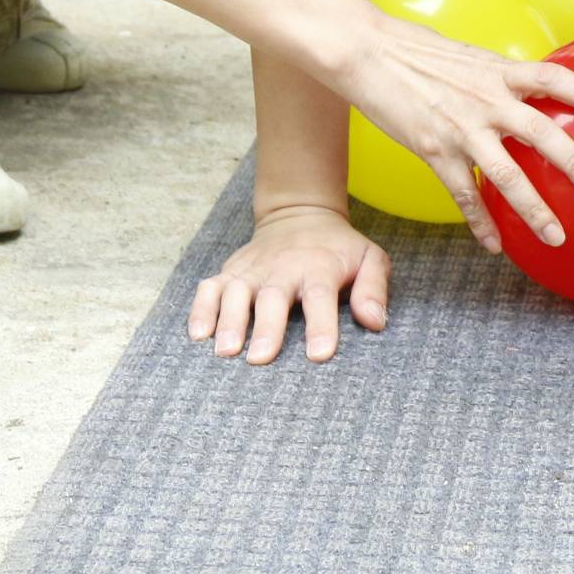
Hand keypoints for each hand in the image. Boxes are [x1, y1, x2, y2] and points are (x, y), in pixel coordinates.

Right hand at [188, 203, 389, 365]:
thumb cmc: (339, 248)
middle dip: (266, 328)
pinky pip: (209, 289)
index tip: (319, 355)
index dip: (321, 325)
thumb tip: (375, 322)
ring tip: (225, 352)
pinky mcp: (230, 272)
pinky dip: (201, 309)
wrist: (300, 213)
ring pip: (236, 293)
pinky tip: (198, 335)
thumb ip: (374, 289)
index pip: (320, 297)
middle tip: (260, 359)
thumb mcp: (369, 258)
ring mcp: (253, 270)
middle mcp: (283, 269)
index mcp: (319, 268)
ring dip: (228, 321)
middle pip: (272, 298)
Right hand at [332, 7, 573, 252]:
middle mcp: (487, 100)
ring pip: (507, 175)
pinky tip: (494, 244)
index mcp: (498, 71)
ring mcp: (462, 128)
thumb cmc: (416, 50)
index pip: (554, 78)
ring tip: (557, 235)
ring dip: (534, 209)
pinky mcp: (434, 150)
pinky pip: (464, 193)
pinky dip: (481, 222)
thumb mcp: (468, 57)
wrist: (368, 52)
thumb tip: (520, 87)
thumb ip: (496, 76)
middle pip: (542, 133)